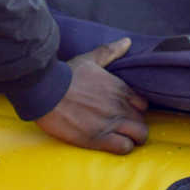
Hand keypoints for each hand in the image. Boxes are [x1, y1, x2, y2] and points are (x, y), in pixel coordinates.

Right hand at [33, 38, 149, 153]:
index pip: (143, 105)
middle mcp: (120, 106)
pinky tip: (112, 144)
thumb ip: (110, 51)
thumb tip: (127, 41)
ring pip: (139, 136)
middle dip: (134, 126)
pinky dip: (122, 147)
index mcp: (120, 88)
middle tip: (121, 128)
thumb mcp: (89, 59)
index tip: (125, 112)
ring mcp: (111, 123)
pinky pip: (125, 148)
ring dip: (132, 138)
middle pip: (142, 122)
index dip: (136, 110)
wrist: (46, 92)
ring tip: (120, 138)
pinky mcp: (99, 139)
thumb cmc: (66, 75)